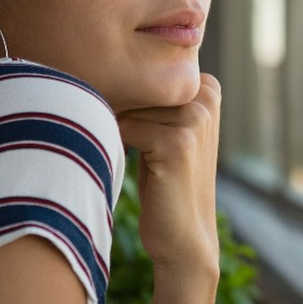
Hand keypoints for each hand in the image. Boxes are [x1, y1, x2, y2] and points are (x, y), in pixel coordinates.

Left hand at [115, 73, 220, 273]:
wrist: (183, 235)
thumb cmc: (163, 181)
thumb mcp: (163, 130)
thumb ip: (149, 98)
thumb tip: (95, 67)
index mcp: (207, 86)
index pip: (143, 74)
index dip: (129, 100)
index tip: (137, 131)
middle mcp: (206, 96)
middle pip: (135, 88)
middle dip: (122, 115)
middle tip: (135, 151)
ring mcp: (196, 118)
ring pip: (128, 108)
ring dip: (120, 134)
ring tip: (142, 163)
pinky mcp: (180, 142)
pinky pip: (125, 128)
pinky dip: (120, 148)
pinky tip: (144, 173)